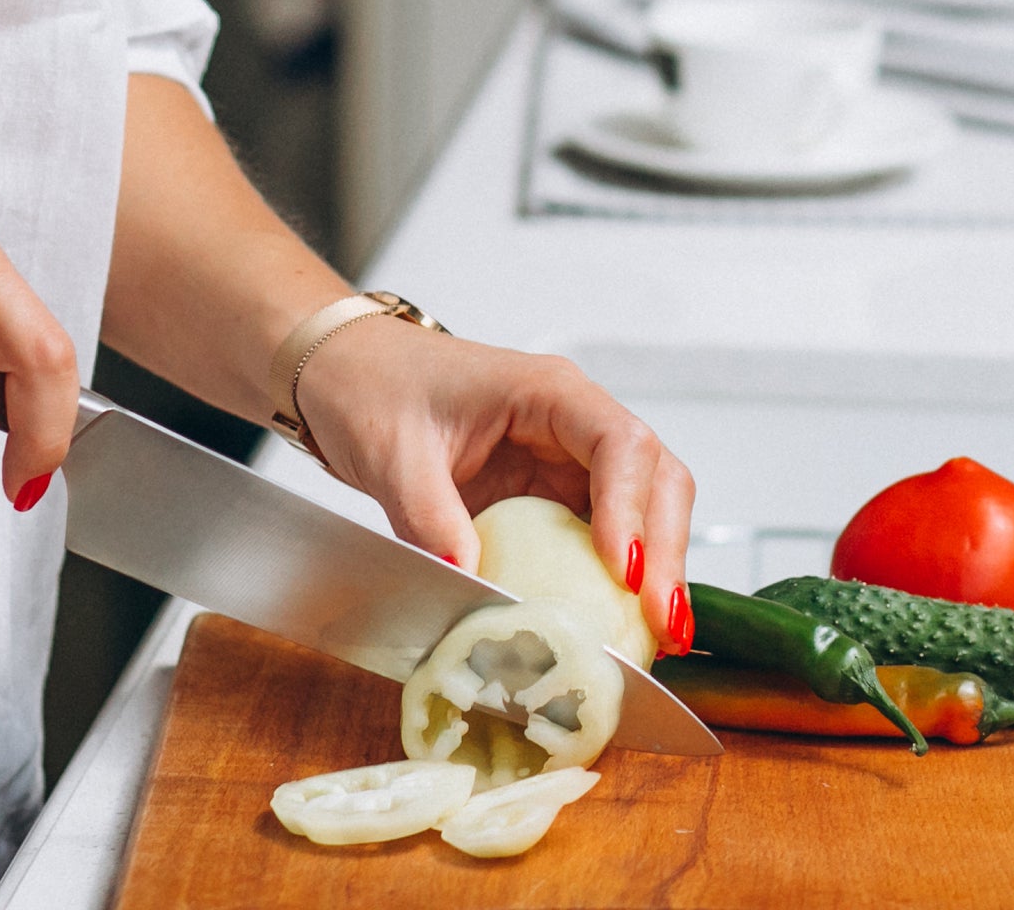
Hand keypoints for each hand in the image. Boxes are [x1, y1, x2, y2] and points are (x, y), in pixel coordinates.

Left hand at [295, 316, 696, 649]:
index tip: (623, 569)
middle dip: (666, 549)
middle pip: (655, 477)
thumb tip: (469, 582)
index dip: (630, 505)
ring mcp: (567, 461)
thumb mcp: (394, 454)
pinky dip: (620, 581)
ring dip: (658, 569)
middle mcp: (572, 423)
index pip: (618, 441)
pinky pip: (602, 537)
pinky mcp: (551, 497)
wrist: (347, 376)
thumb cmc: (374, 389)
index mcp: (546, 391)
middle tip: (664, 621)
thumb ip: (430, 517)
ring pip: (644, 509)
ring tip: (663, 636)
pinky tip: (624, 626)